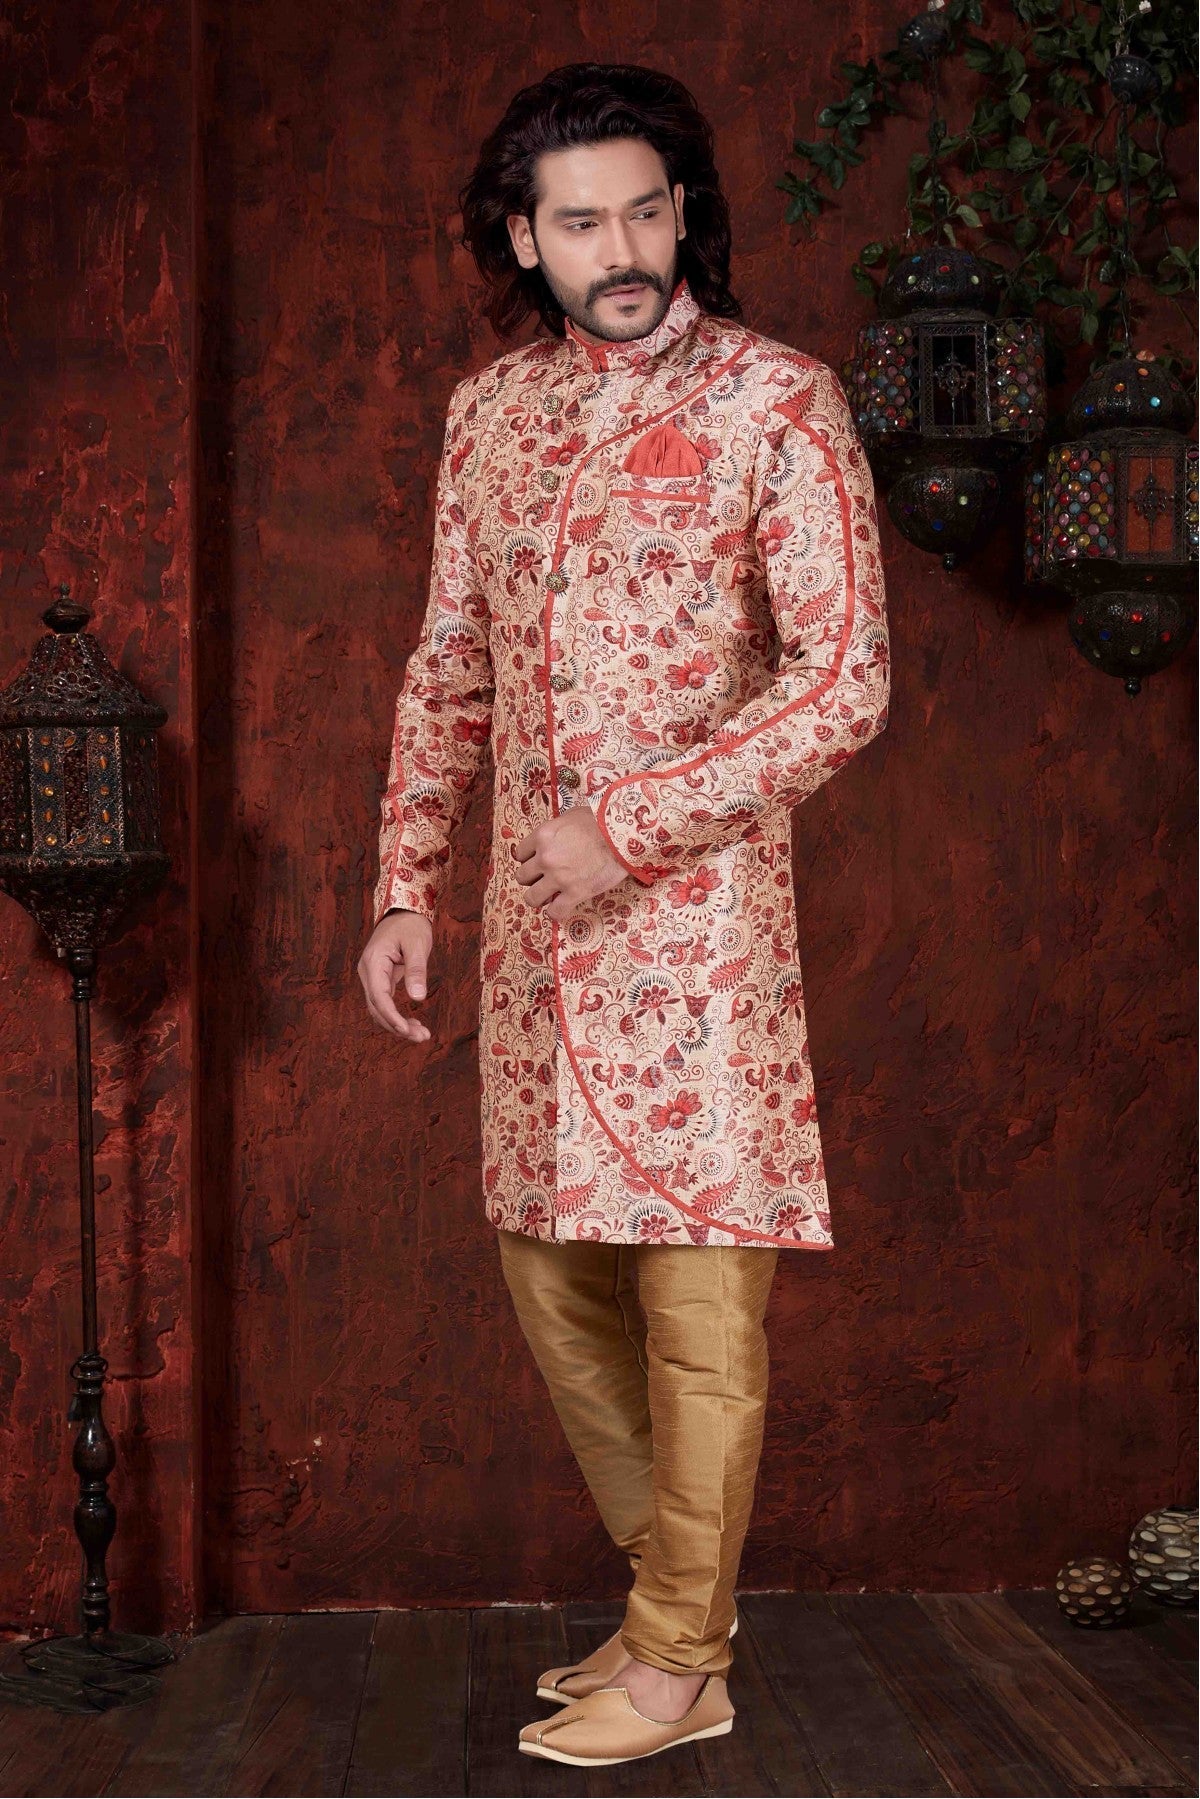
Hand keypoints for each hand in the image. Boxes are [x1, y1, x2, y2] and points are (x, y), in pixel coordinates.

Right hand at [357, 909, 432, 1042]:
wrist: (403, 912)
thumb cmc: (410, 925)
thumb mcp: (417, 944)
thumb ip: (416, 970)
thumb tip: (418, 998)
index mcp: (373, 962)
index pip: (379, 997)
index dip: (392, 1017)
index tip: (407, 1031)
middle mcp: (368, 972)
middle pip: (377, 1008)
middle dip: (397, 1026)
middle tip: (421, 1037)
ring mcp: (372, 977)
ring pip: (380, 1009)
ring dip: (397, 1024)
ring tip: (421, 1035)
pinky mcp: (380, 980)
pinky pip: (385, 1003)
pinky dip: (397, 1015)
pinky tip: (413, 1024)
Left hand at [512, 805, 629, 921]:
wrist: (622, 834)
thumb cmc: (601, 820)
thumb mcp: (571, 816)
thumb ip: (557, 828)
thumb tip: (557, 835)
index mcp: (542, 836)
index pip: (520, 854)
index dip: (528, 860)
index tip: (536, 862)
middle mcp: (545, 858)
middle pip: (522, 876)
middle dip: (532, 879)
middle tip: (543, 879)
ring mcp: (558, 877)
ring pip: (532, 898)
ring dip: (539, 898)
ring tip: (548, 897)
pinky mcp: (575, 893)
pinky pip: (555, 911)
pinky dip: (557, 912)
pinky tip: (562, 907)